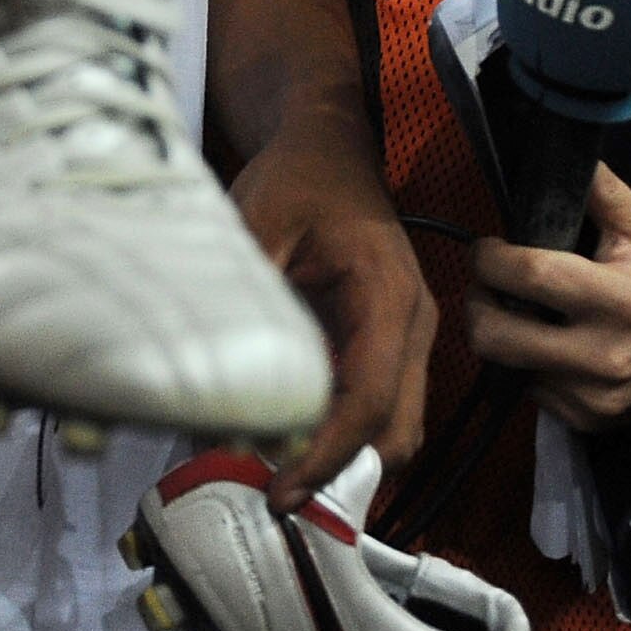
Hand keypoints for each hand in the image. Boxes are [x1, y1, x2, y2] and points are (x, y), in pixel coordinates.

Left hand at [230, 108, 436, 505]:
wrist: (330, 140)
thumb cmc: (297, 175)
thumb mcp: (259, 220)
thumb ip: (247, 297)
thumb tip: (216, 381)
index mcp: (388, 297)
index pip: (370, 402)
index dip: (327, 456)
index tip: (280, 491)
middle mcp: (414, 326)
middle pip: (396, 431)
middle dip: (341, 470)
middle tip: (272, 490)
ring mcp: (408, 335)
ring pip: (393, 425)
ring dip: (344, 455)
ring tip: (273, 466)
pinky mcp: (390, 339)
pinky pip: (377, 402)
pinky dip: (340, 429)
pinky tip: (287, 430)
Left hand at [467, 166, 630, 430]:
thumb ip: (596, 188)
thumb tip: (551, 150)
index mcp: (622, 300)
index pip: (529, 276)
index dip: (490, 257)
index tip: (488, 246)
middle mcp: (606, 358)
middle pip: (495, 336)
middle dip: (479, 300)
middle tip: (491, 280)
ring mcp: (597, 399)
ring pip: (504, 366)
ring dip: (500, 333)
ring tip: (521, 308)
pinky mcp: (591, 422)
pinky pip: (529, 391)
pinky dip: (526, 364)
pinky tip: (550, 341)